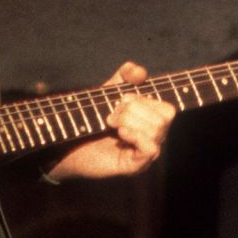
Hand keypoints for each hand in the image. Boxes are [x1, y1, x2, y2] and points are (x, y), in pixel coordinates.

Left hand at [44, 62, 175, 180]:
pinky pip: (150, 148)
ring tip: (111, 123)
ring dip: (130, 121)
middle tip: (112, 114)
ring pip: (156, 131)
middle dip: (135, 109)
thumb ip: (125, 77)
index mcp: (151, 123)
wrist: (70, 142)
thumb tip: (139, 71)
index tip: (122, 99)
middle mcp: (153, 139)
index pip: (168, 110)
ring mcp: (145, 154)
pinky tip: (120, 133)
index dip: (145, 100)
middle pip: (164, 118)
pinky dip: (135, 135)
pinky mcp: (135, 166)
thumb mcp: (109, 92)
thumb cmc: (91, 119)